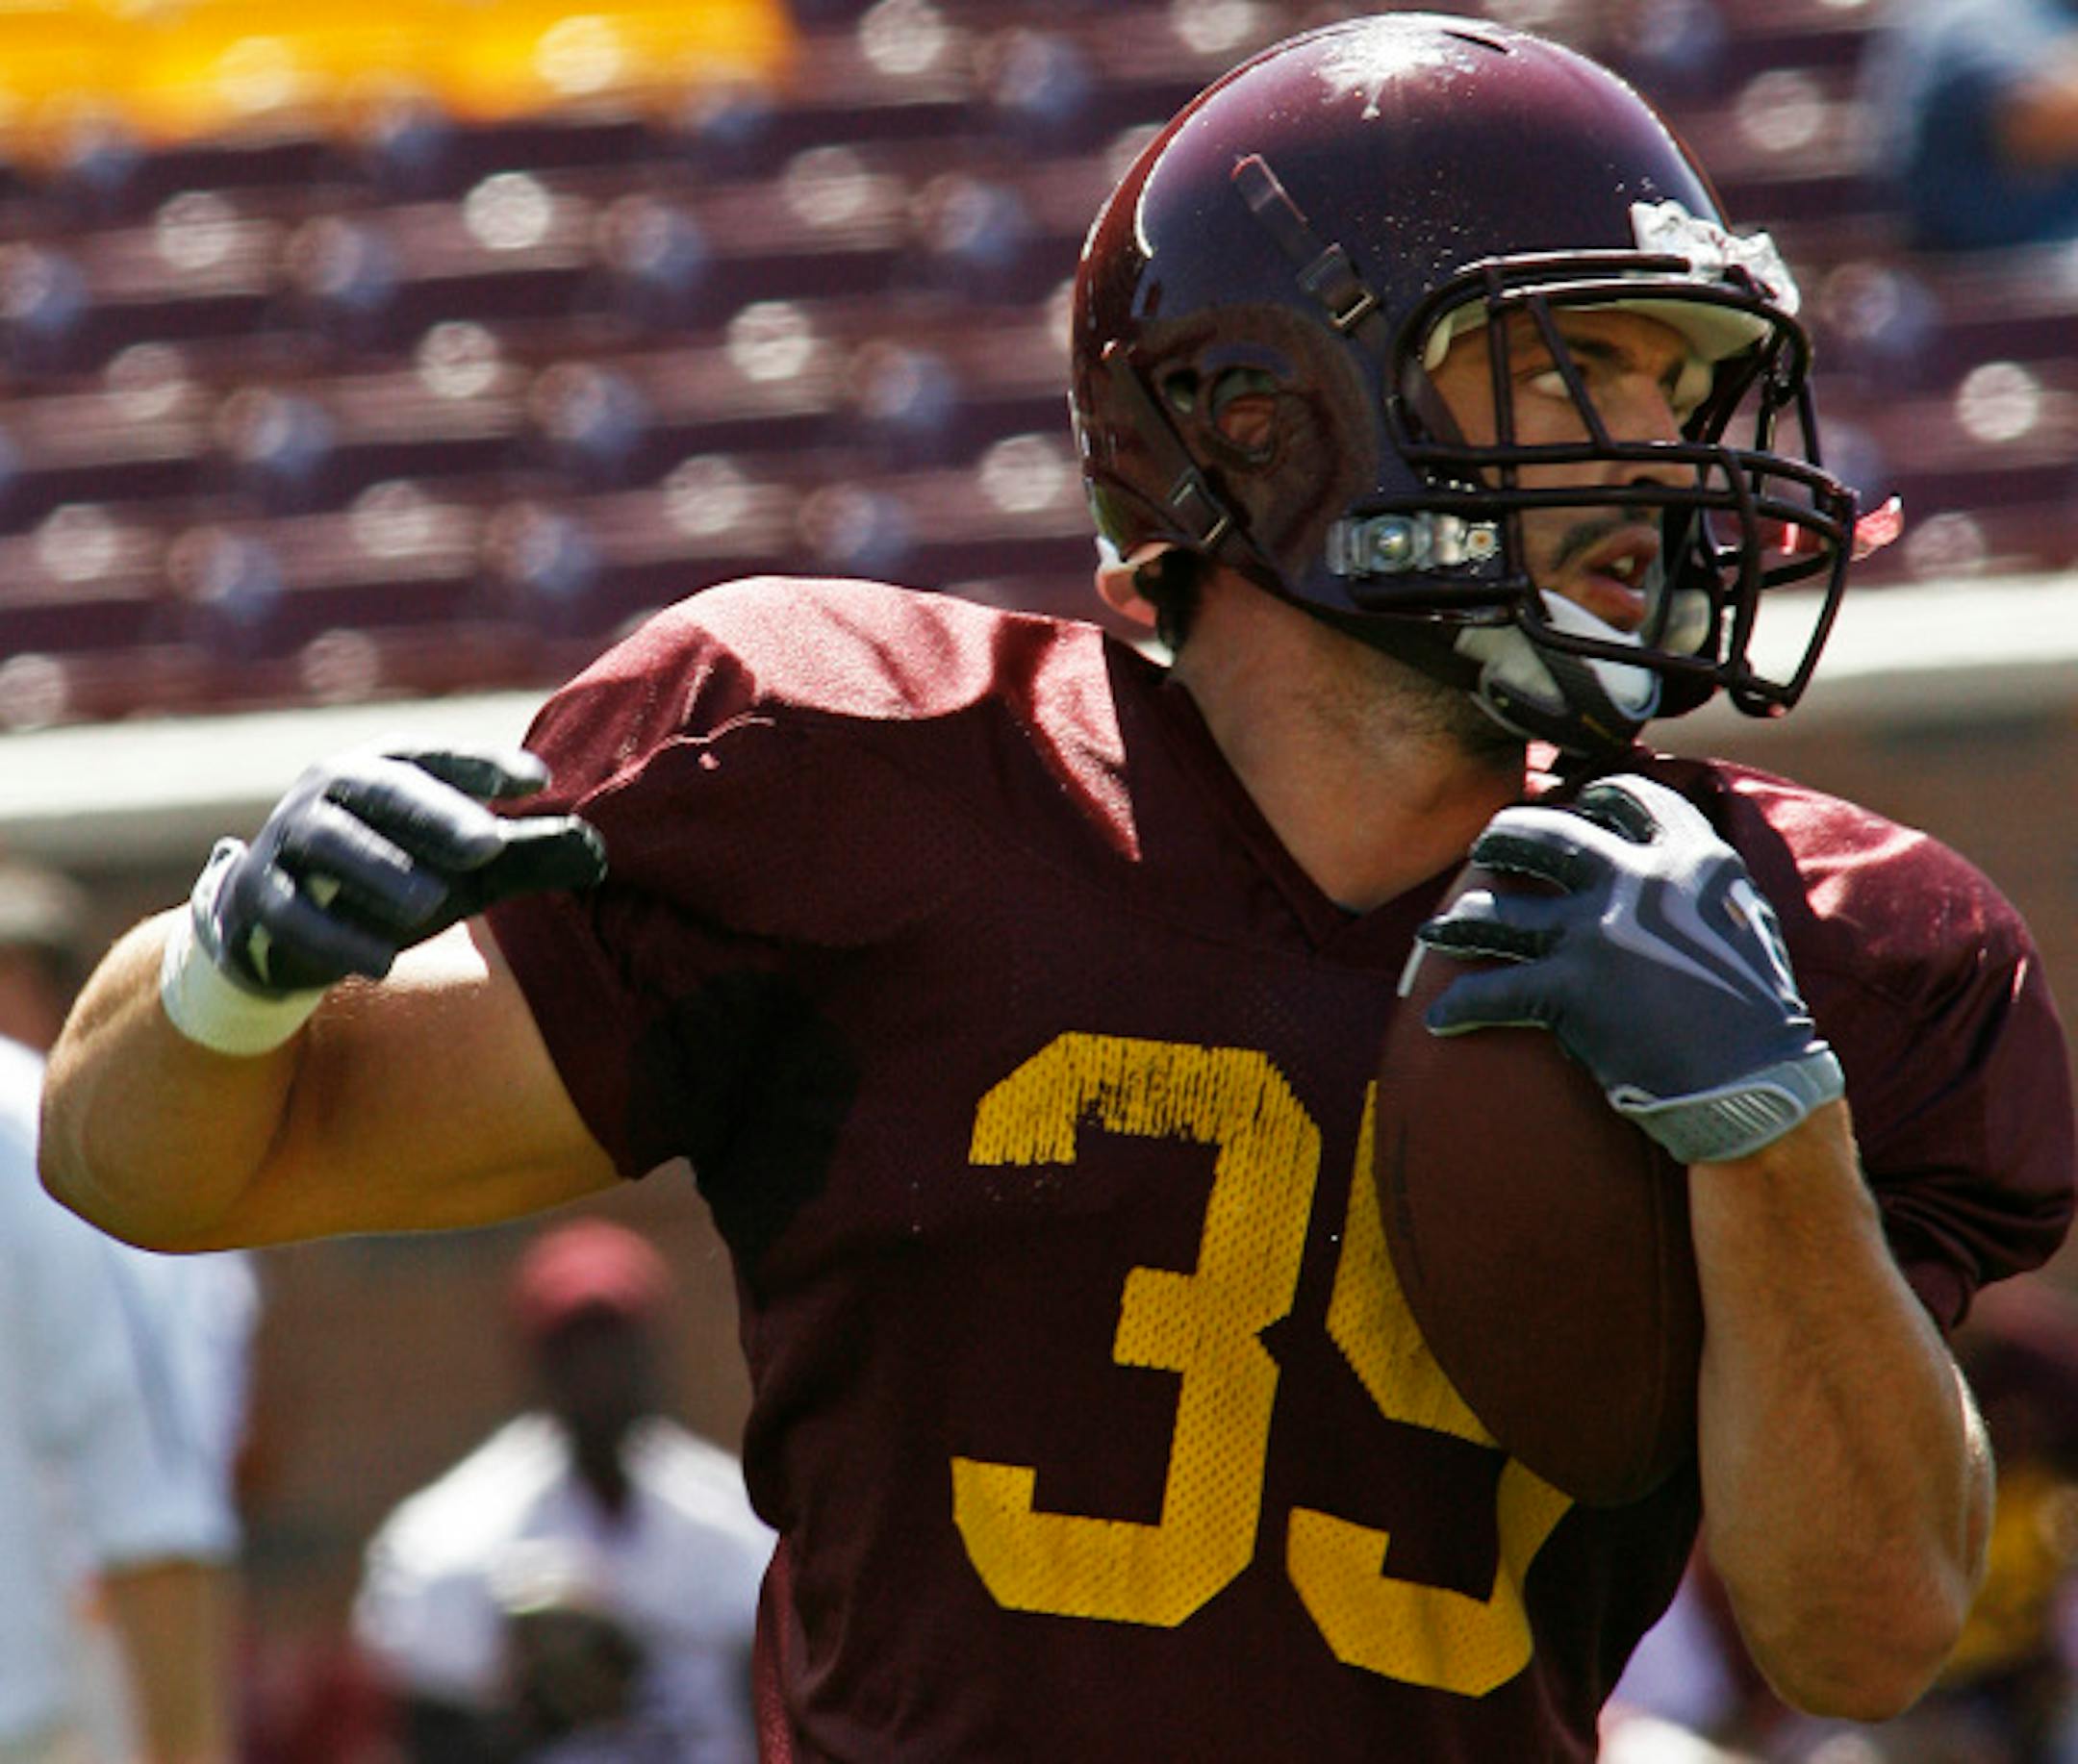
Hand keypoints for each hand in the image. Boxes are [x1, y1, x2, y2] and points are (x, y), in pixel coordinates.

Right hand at [161, 746, 603, 1053]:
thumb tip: (598, 850)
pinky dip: (337, 937)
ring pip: (330, 843)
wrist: (280, 929)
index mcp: (383, 770)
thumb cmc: (392, 881)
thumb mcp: (463, 869)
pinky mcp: (259, 898)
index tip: (540, 780)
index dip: (483, 766)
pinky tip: (384, 964)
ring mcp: (286, 840)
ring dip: (381, 870)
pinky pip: (293, 913)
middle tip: (489, 843)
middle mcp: (329, 792)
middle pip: (382, 790)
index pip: (436, 758)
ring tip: (434, 901)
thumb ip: (525, 855)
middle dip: (436, 814)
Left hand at [1412, 772, 1842, 1164]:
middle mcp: (1637, 881)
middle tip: (1486, 845)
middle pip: (1547, 835)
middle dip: (1506, 835)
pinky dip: (1460, 1006)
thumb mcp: (1743, 915)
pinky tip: (1441, 1019)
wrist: (1751, 1081)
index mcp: (1690, 857)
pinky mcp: (1568, 988)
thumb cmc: (1755, 1009)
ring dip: (1461, 918)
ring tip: (1436, 928)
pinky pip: (1493, 991)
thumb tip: (1676, 857)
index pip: (1630, 798)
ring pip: (1500, 909)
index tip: (1574, 804)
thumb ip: (1701, 880)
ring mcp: (1596, 932)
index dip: (1594, 796)